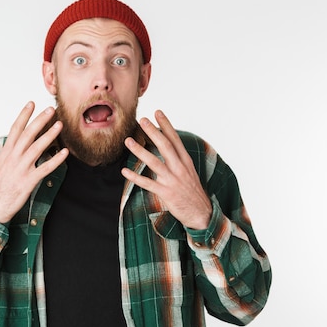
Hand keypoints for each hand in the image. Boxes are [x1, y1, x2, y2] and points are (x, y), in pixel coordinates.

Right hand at [0, 102, 67, 223]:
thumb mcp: (2, 165)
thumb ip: (12, 152)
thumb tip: (21, 142)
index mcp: (7, 152)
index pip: (15, 129)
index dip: (24, 115)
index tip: (31, 103)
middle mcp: (13, 158)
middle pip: (27, 134)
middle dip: (39, 120)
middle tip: (50, 110)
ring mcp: (21, 169)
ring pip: (36, 148)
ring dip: (49, 135)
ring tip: (59, 125)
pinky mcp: (28, 181)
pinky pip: (44, 168)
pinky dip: (55, 160)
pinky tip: (64, 153)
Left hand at [122, 110, 211, 229]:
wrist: (202, 214)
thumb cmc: (192, 192)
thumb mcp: (188, 172)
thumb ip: (177, 160)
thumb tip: (165, 147)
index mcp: (185, 161)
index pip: (175, 139)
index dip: (166, 125)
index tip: (157, 112)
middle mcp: (180, 168)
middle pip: (165, 146)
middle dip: (153, 132)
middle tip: (142, 120)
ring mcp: (173, 180)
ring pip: (154, 162)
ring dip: (140, 151)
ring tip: (128, 141)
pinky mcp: (166, 193)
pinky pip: (148, 183)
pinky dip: (135, 177)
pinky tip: (124, 171)